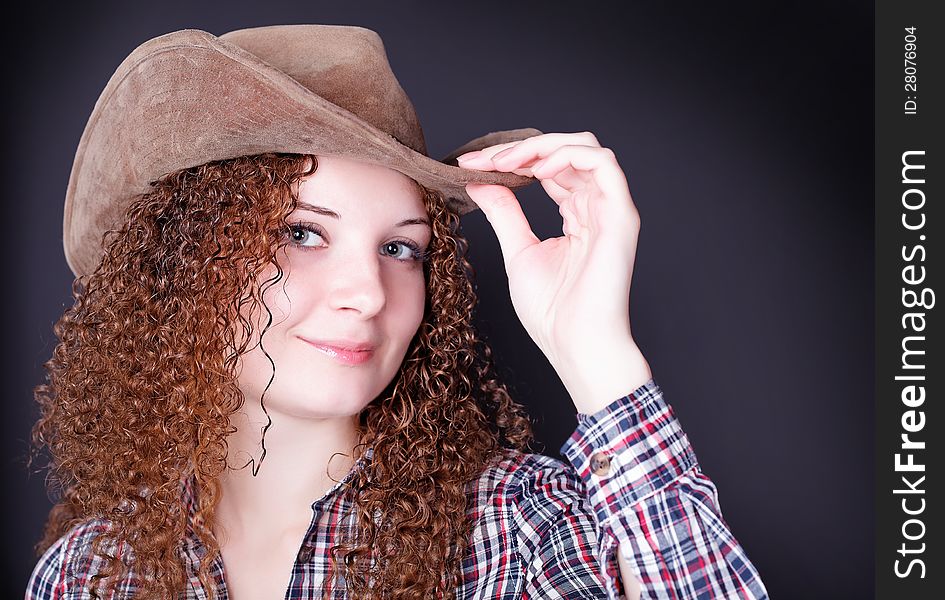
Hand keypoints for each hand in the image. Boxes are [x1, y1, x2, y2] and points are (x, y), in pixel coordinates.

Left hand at [457, 132, 650, 411]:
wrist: (575, 345)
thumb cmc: (553, 312)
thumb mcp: (518, 251)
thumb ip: (504, 212)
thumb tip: (478, 181)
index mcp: (576, 215)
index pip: (547, 168)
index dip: (511, 159)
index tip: (472, 165)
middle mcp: (596, 207)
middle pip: (565, 151)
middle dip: (521, 148)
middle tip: (483, 160)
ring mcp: (611, 209)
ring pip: (585, 148)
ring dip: (541, 147)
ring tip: (505, 162)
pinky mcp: (620, 215)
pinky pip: (603, 164)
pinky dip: (568, 155)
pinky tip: (536, 169)